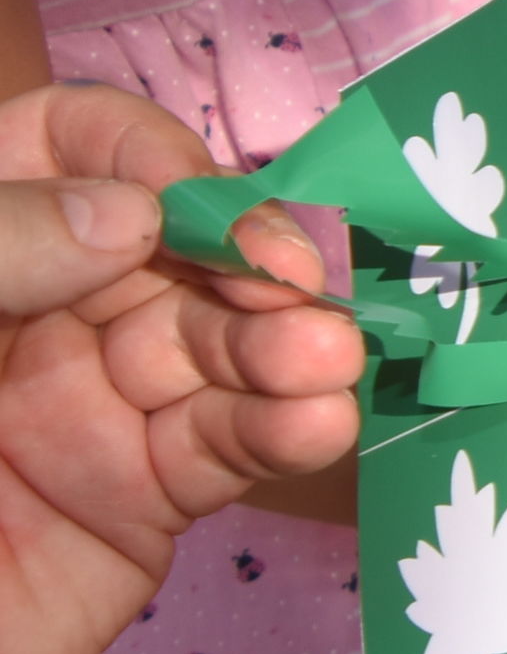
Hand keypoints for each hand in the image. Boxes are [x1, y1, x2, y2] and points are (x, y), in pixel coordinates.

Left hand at [0, 83, 349, 653]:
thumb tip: (133, 216)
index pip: (63, 146)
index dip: (136, 152)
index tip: (181, 203)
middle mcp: (32, 314)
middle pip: (172, 242)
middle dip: (246, 254)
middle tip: (297, 287)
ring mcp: (86, 409)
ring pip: (217, 344)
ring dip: (288, 344)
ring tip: (326, 362)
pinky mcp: (134, 506)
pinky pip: (225, 449)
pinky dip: (286, 431)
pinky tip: (316, 421)